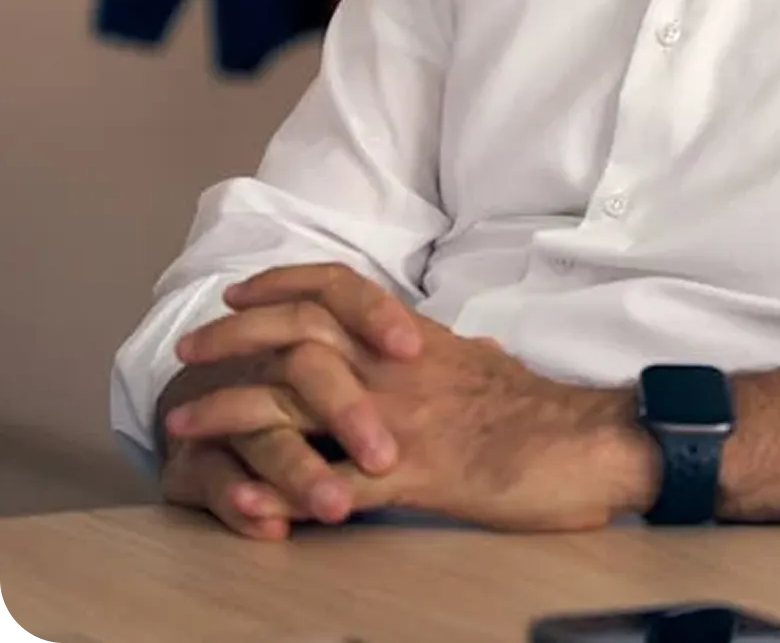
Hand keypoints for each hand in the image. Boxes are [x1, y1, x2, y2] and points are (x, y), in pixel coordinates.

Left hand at [169, 264, 658, 531]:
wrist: (588, 441)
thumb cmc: (542, 409)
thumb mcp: (484, 364)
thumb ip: (443, 357)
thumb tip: (425, 352)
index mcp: (418, 341)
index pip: (341, 289)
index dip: (284, 283)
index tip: (240, 290)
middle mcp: (401, 369)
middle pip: (300, 336)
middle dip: (235, 337)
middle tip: (191, 346)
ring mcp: (400, 420)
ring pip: (296, 404)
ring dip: (231, 411)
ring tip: (184, 425)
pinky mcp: (411, 478)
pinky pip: (330, 483)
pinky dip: (280, 492)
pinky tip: (243, 504)